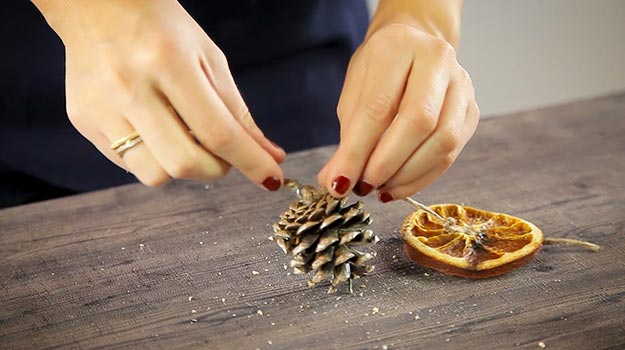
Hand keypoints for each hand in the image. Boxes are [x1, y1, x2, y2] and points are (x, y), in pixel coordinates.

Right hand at [37, 0, 284, 189]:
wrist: (97, 7)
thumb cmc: (161, 28)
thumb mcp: (209, 58)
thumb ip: (238, 112)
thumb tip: (269, 156)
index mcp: (167, 61)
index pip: (217, 131)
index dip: (249, 161)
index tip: (271, 179)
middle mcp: (129, 87)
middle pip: (184, 163)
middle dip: (217, 169)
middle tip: (224, 153)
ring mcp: (101, 108)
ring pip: (155, 175)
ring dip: (184, 168)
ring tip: (186, 139)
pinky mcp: (84, 121)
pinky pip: (130, 165)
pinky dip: (156, 158)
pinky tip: (157, 131)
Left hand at [318, 23, 478, 200]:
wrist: (412, 52)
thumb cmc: (378, 73)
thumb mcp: (353, 95)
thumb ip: (348, 138)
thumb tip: (336, 182)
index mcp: (398, 46)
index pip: (378, 107)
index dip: (357, 151)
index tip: (338, 183)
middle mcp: (437, 60)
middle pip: (419, 121)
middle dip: (386, 164)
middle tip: (363, 186)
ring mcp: (462, 85)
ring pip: (443, 141)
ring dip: (406, 175)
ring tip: (379, 187)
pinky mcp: (471, 112)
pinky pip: (450, 154)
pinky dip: (421, 178)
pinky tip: (397, 187)